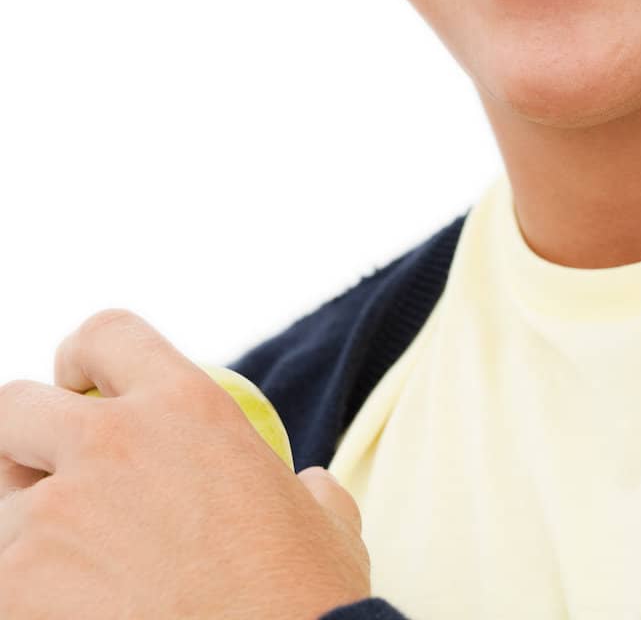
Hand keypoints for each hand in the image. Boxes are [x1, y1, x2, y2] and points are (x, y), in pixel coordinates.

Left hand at [0, 307, 371, 618]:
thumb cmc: (308, 606)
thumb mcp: (324, 523)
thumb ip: (304, 489)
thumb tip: (309, 490)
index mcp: (186, 405)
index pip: (106, 334)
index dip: (80, 357)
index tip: (73, 384)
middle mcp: (113, 442)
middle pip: (15, 407)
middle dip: (20, 443)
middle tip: (46, 484)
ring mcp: (57, 515)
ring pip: (1, 511)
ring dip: (25, 542)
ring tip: (74, 583)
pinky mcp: (18, 590)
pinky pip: (2, 582)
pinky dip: (25, 600)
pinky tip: (71, 616)